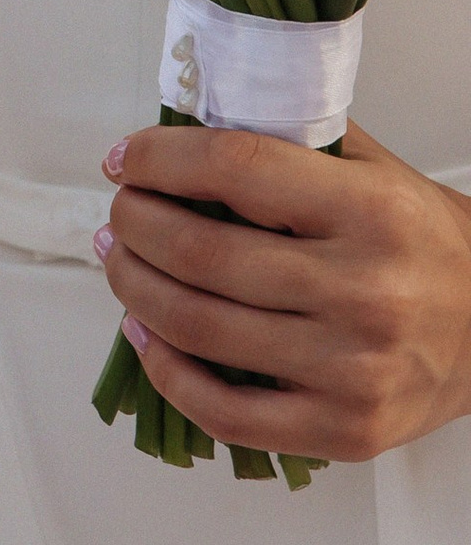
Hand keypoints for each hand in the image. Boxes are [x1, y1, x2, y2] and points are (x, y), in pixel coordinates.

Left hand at [99, 120, 470, 460]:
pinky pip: (225, 413)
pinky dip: (165, 370)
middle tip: (120, 210)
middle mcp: (366, 292)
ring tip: (120, 259)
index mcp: (371, 212)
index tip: (124, 159)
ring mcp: (355, 371)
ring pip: (198, 326)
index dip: (158, 158)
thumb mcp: (371, 168)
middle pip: (199, 251)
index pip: (232, 166)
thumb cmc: (424, 243)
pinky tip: (144, 333)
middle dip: (134, 222)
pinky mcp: (345, 431)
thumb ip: (286, 135)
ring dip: (132, 287)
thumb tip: (184, 113)